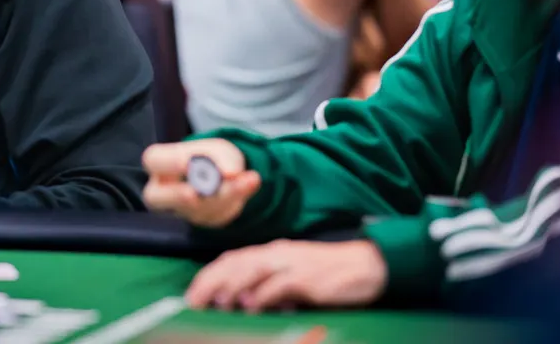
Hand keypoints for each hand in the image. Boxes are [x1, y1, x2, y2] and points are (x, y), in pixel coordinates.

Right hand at [142, 139, 259, 226]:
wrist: (225, 175)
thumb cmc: (211, 157)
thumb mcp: (219, 148)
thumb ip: (222, 157)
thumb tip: (230, 173)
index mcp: (161, 162)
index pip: (153, 160)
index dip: (169, 163)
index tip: (189, 163)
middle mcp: (163, 190)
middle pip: (155, 198)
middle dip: (177, 197)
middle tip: (194, 194)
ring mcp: (179, 210)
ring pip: (193, 210)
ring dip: (222, 196)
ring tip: (246, 180)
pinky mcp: (200, 222)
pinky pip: (214, 218)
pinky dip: (234, 203)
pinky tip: (246, 188)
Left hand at [185, 239, 387, 311]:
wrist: (366, 265)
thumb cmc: (329, 274)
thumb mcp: (293, 278)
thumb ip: (269, 287)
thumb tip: (244, 303)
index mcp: (271, 252)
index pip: (232, 259)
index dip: (209, 275)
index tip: (193, 295)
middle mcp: (277, 253)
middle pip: (235, 263)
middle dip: (211, 282)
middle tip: (194, 302)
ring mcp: (292, 263)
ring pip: (253, 269)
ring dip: (231, 286)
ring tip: (216, 303)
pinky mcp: (308, 277)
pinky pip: (281, 284)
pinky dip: (264, 294)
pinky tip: (251, 305)